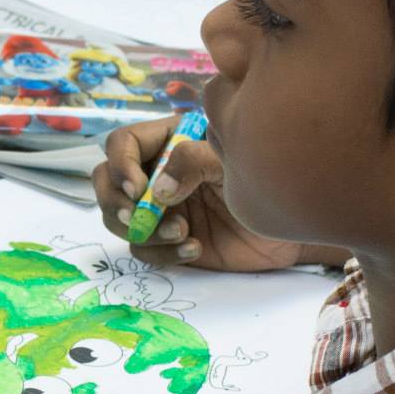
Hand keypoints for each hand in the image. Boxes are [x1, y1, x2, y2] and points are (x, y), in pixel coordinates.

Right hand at [93, 116, 322, 271]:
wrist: (289, 226)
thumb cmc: (266, 178)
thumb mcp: (231, 160)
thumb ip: (193, 162)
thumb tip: (156, 191)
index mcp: (169, 141)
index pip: (122, 143)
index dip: (120, 165)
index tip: (138, 189)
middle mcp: (156, 172)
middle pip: (105, 182)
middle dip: (114, 202)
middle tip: (136, 217)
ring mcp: (160, 208)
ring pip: (118, 219)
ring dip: (142, 230)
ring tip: (183, 233)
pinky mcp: (168, 240)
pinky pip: (144, 249)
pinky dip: (162, 252)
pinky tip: (193, 248)